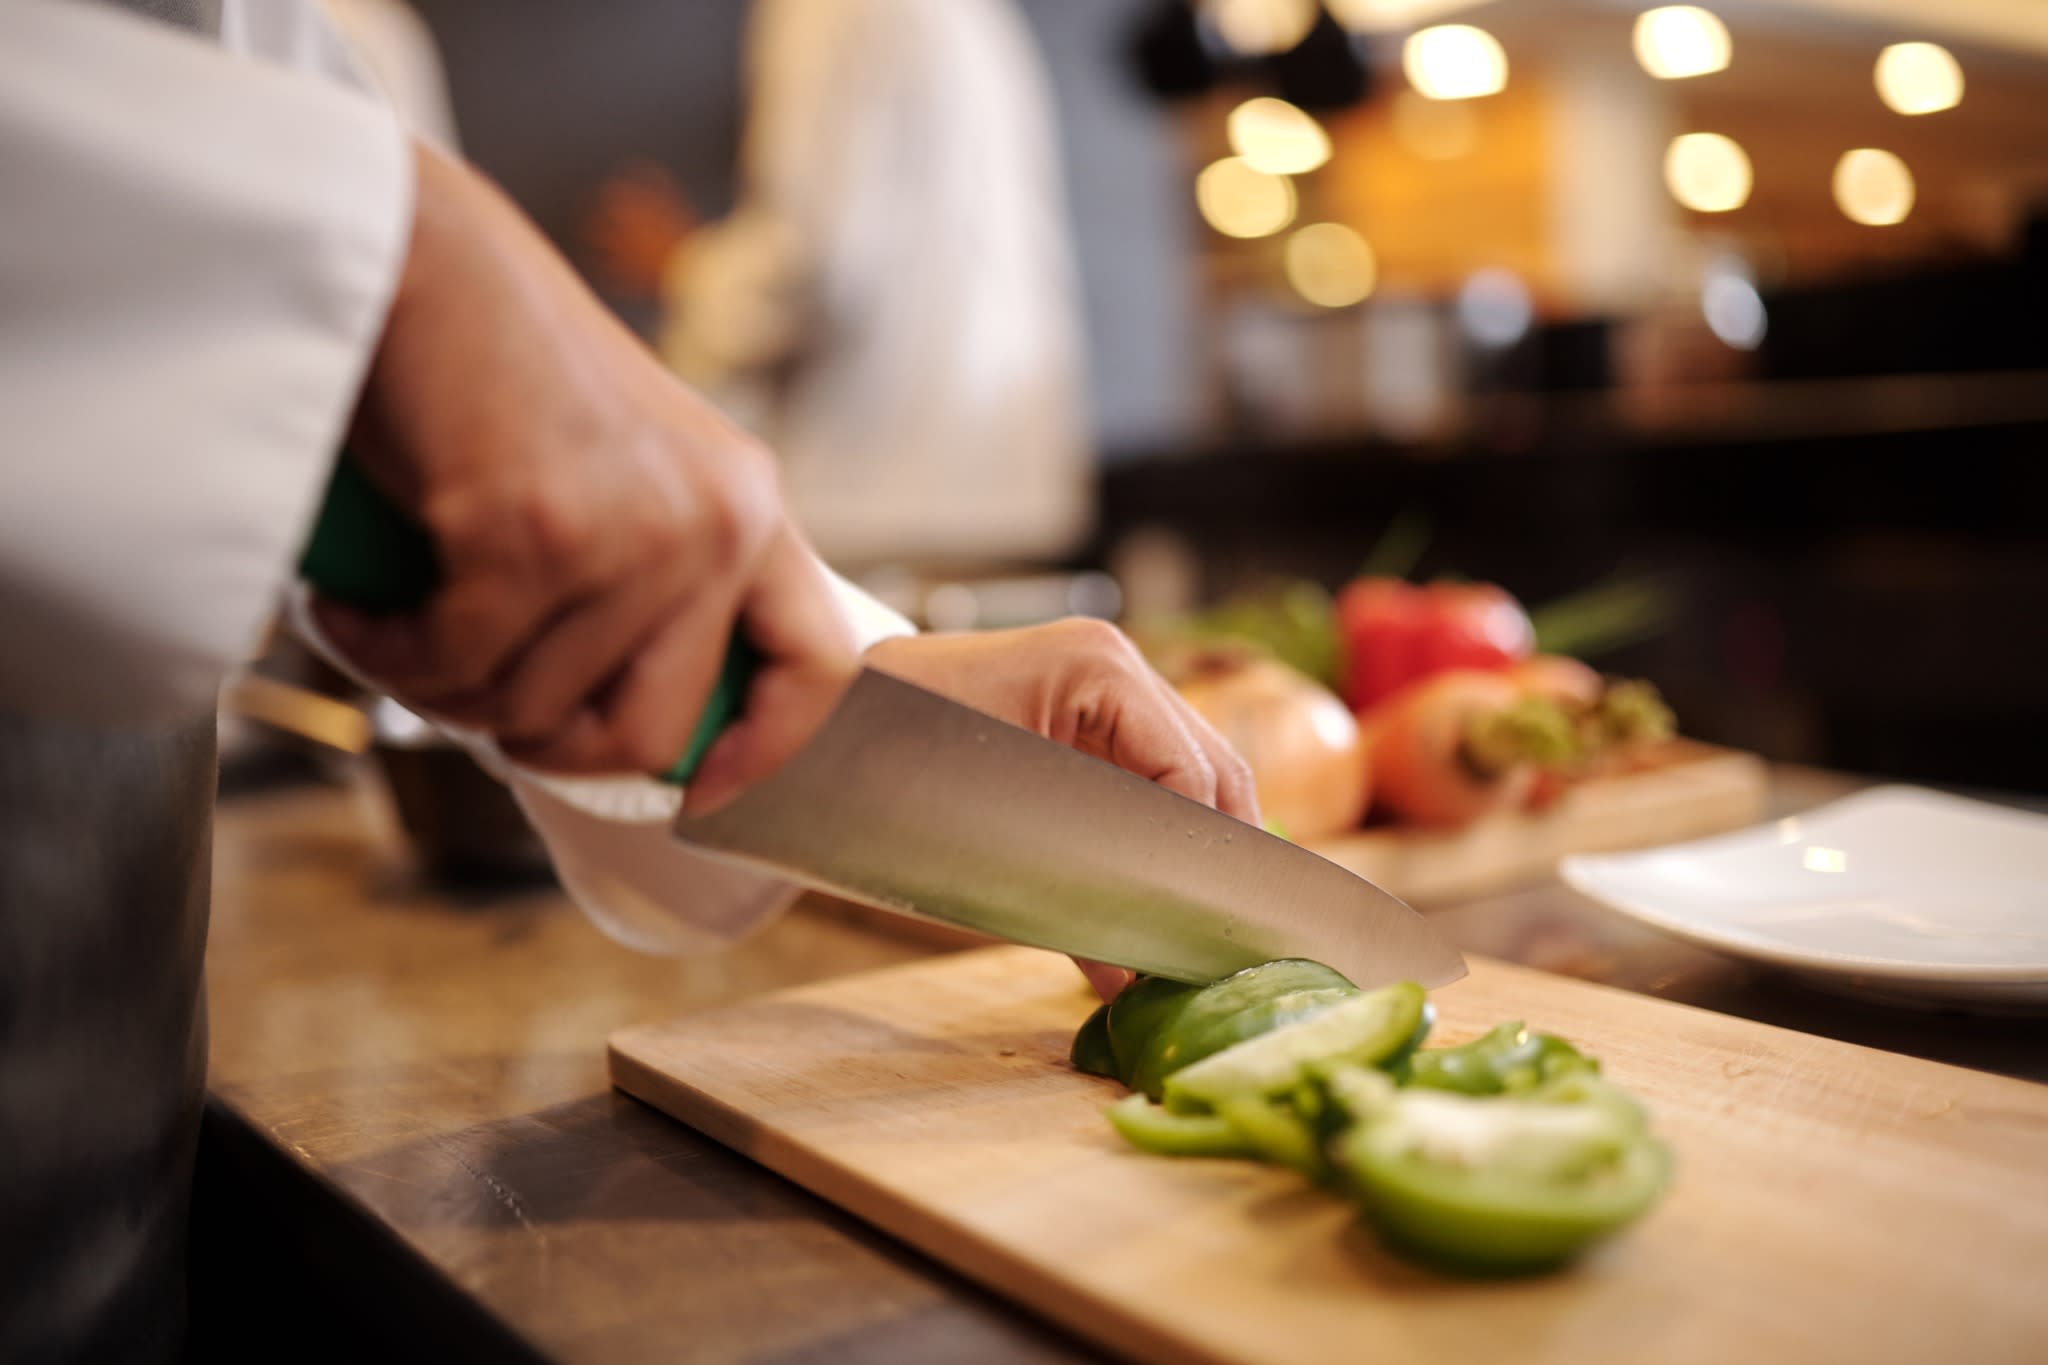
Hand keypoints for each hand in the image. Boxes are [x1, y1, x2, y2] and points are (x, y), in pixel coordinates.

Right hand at [315, 142, 857, 774]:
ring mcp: (633, 527)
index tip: (695, 799)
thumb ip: (650, 578)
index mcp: (749, 505)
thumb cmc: (500, 371)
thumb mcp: (622, 472)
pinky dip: (382, 655)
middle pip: (646, 733)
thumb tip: (624, 731)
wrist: (415, 258)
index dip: (766, 757)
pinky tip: (350, 605)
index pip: (817, 667)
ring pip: (531, 709)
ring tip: (388, 625)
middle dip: (542, 746)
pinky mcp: (535, 531)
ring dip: (438, 693)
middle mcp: (716, 519)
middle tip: (466, 697)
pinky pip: (454, 667)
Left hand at [857, 620, 1261, 1001]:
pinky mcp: (1077, 706)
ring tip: (1197, 918)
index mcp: (1097, 668)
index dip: (1209, 858)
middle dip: (1214, 853)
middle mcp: (1111, 662)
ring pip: (1184, 770)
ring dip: (1189, 843)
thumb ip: (1067, 909)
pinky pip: (1140, 769)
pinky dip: (1150, 828)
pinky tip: (1153, 888)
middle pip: (1208, 767)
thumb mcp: (986, 841)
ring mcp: (1096, 678)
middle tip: (1225, 934)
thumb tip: (1128, 982)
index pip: (1193, 775)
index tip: (1216, 928)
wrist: (812, 718)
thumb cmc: (881, 762)